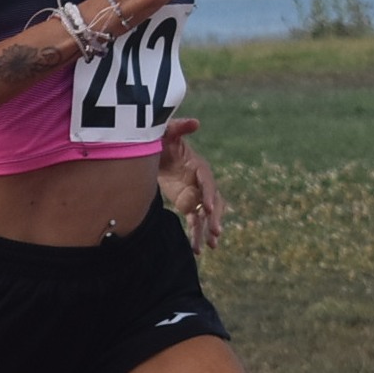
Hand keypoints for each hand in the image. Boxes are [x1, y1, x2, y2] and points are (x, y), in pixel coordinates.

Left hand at [156, 117, 224, 254]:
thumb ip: (179, 128)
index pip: (208, 182)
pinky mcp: (189, 204)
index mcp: (200, 167)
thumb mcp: (168, 133)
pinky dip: (196, 235)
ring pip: (206, 216)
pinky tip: (197, 250)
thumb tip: (195, 122)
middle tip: (216, 233)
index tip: (208, 208)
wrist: (157, 154)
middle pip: (213, 202)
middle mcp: (202, 183)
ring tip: (211, 246)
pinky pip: (195, 221)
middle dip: (215, 218)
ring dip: (208, 230)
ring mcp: (197, 195)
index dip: (209, 195)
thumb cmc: (164, 141)